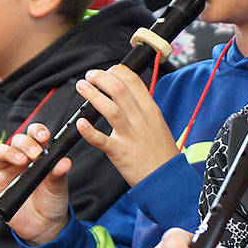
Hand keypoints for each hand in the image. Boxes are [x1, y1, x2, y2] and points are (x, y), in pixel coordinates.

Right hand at [0, 124, 71, 244]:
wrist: (44, 224)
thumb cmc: (51, 200)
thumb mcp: (58, 187)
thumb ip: (59, 174)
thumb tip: (65, 162)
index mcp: (37, 155)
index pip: (34, 135)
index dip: (37, 132)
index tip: (44, 137)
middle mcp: (19, 159)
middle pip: (16, 141)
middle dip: (26, 143)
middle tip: (36, 154)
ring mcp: (4, 171)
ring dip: (9, 152)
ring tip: (21, 161)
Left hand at [73, 65, 179, 185]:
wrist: (166, 177)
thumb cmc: (161, 152)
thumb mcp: (158, 123)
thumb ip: (143, 108)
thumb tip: (129, 93)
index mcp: (150, 109)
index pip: (133, 80)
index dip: (117, 71)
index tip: (107, 71)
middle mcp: (140, 118)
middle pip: (119, 89)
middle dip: (101, 77)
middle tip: (90, 76)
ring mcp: (130, 134)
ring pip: (109, 108)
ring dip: (92, 94)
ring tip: (81, 86)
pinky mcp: (119, 152)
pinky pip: (102, 139)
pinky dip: (89, 131)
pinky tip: (80, 123)